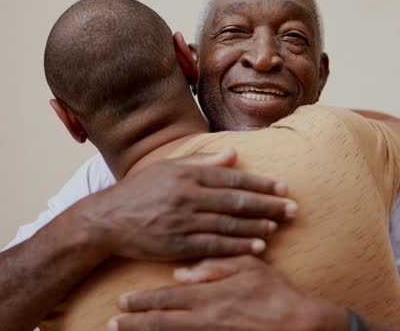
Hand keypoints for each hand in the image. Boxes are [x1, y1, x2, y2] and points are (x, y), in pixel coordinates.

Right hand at [64, 149, 296, 260]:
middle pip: (237, 201)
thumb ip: (203, 161)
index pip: (232, 178)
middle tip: (292, 209)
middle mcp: (188, 196)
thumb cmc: (140, 191)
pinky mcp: (178, 245)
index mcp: (187, 174)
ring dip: (258, 226)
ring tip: (278, 226)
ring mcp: (183, 221)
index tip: (283, 187)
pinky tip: (258, 246)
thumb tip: (234, 153)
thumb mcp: (169, 168)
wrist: (107, 220)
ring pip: (229, 224)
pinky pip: (215, 246)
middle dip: (269, 205)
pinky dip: (239, 246)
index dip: (260, 183)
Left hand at [110, 256, 347, 330]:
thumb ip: (212, 268)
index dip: (142, 302)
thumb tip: (180, 274)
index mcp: (210, 296)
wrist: (300, 324)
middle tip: (112, 324)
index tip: (122, 303)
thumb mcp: (247, 267)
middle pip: (161, 323)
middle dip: (134, 324)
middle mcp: (206, 319)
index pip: (167, 299)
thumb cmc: (275, 293)